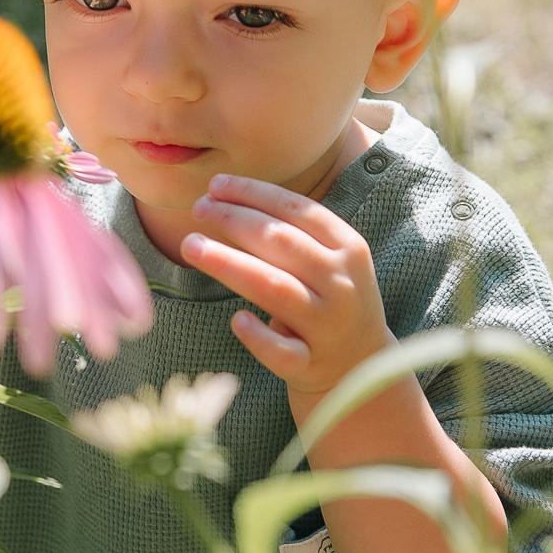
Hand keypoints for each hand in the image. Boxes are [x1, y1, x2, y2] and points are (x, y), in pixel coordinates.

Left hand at [182, 172, 393, 401]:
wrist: (362, 367)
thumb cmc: (330, 301)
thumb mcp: (329, 262)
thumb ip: (291, 235)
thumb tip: (225, 197)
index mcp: (348, 249)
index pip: (298, 210)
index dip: (254, 193)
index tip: (216, 184)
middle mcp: (341, 284)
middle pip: (282, 243)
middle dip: (235, 219)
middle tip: (197, 207)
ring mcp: (328, 326)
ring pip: (275, 289)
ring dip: (229, 264)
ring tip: (190, 246)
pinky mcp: (311, 365)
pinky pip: (282, 351)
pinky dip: (258, 336)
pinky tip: (236, 319)